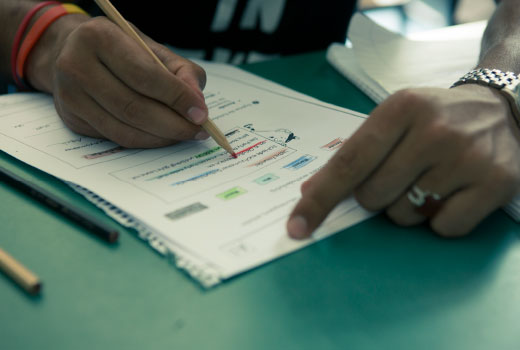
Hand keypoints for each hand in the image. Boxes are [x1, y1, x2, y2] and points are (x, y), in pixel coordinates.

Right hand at [26, 16, 207, 147]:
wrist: (72, 52)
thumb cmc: (120, 49)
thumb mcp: (151, 47)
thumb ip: (180, 71)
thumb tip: (197, 103)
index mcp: (98, 37)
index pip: (145, 76)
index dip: (176, 97)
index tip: (201, 113)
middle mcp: (76, 66)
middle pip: (134, 108)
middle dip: (173, 125)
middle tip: (198, 130)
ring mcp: (70, 96)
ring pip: (125, 130)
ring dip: (161, 137)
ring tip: (184, 134)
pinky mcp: (72, 119)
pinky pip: (116, 138)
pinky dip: (145, 141)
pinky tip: (162, 136)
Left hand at [287, 85, 519, 237]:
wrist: (502, 108)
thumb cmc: (435, 117)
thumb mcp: (394, 118)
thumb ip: (355, 152)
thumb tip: (310, 192)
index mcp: (402, 108)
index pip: (349, 163)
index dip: (320, 199)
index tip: (297, 226)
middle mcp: (435, 131)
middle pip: (373, 197)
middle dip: (376, 196)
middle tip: (401, 172)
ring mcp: (468, 158)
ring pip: (405, 217)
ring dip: (407, 207)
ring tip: (430, 178)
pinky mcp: (497, 184)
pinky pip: (443, 229)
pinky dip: (440, 220)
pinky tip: (453, 192)